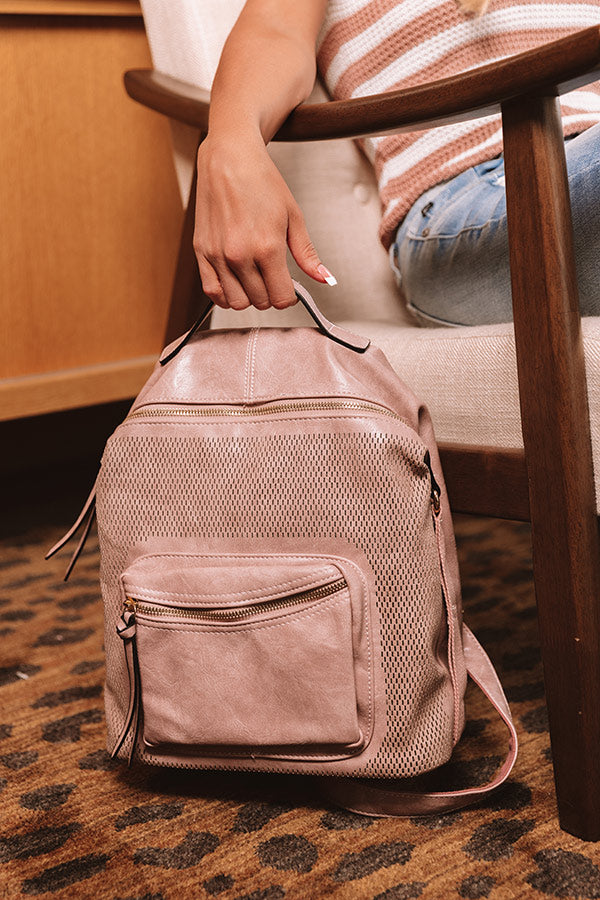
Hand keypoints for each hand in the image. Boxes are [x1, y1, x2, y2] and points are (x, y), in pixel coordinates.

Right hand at [193, 133, 333, 310]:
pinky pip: (212, 291)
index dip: (289, 296)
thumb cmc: (262, 182)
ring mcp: (218, 255)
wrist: (229, 158)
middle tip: (272, 276)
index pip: (281, 298)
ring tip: (254, 277)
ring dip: (248, 296)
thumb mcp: (293, 217)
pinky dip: (224, 294)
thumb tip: (325, 279)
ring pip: (236, 302)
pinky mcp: (201, 252)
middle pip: (260, 302)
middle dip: (270, 294)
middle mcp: (239, 255)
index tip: (289, 287)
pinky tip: (235, 282)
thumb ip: (307, 254)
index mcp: (267, 247)